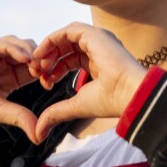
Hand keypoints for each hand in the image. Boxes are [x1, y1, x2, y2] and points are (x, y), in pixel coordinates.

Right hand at [0, 36, 41, 166]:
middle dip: (38, 57)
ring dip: (27, 50)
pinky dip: (11, 48)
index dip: (44, 70)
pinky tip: (23, 58)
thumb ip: (19, 116)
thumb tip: (41, 135)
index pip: (32, 67)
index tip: (51, 80)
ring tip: (36, 63)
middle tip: (45, 70)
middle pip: (26, 50)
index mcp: (8, 77)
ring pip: (12, 43)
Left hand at [26, 22, 149, 144]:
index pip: (69, 60)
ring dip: (48, 50)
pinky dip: (51, 40)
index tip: (45, 83)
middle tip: (36, 72)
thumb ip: (56, 114)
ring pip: (64, 38)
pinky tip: (41, 55)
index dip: (54, 69)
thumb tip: (38, 134)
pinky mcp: (93, 34)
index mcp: (97, 62)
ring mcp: (96, 39)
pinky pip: (66, 32)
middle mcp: (97, 48)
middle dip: (48, 59)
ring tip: (39, 66)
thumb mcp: (76, 106)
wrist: (130, 95)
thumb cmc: (111, 101)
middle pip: (64, 47)